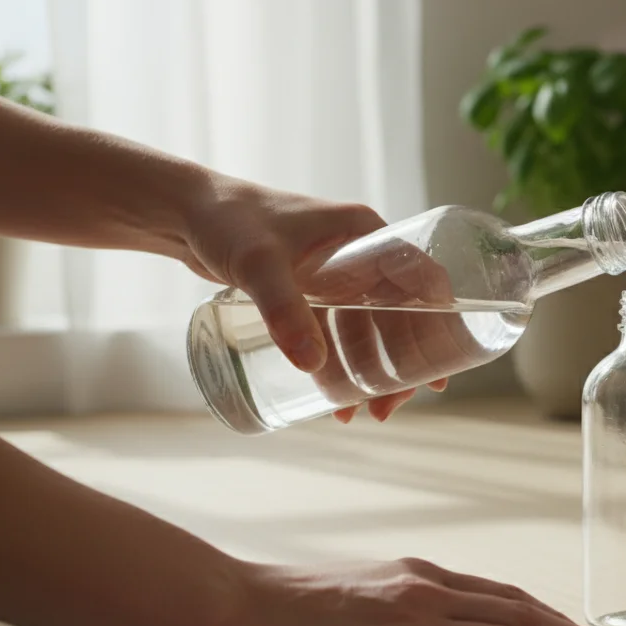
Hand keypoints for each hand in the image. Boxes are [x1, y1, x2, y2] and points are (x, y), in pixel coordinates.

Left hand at [178, 181, 445, 421]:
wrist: (184, 212)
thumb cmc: (226, 220)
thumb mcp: (259, 264)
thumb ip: (283, 310)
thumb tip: (313, 365)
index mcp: (365, 233)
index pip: (423, 278)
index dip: (441, 323)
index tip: (440, 367)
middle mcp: (359, 253)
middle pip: (400, 316)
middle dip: (400, 365)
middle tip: (387, 407)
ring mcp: (336, 275)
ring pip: (370, 331)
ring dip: (371, 371)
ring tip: (358, 412)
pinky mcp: (311, 293)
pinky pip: (340, 334)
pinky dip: (342, 365)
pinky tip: (335, 397)